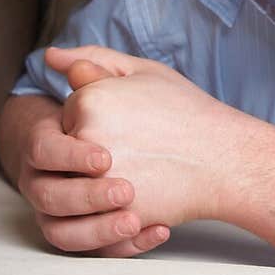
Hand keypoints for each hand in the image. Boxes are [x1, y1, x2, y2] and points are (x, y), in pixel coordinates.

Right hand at [15, 73, 170, 255]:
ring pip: (65, 234)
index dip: (71, 155)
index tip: (106, 157)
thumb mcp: (119, 84)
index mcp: (47, 142)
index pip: (43, 151)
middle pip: (50, 197)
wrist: (152, 144)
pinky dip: (126, 247)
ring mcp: (66, 212)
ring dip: (100, 230)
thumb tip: (56, 55)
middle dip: (87, 197)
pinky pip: (98, 252)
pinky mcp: (90, 235)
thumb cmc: (127, 109)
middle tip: (126, 191)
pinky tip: (159, 230)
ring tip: (138, 218)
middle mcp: (46, 181)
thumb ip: (94, 67)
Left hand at [46, 45, 241, 232]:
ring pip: (73, 188)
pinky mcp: (111, 213)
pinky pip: (91, 217)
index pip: (68, 115)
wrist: (224, 160)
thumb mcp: (144, 72)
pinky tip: (141, 194)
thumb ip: (94, 59)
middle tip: (135, 148)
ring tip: (137, 173)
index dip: (100, 121)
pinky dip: (109, 211)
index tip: (129, 123)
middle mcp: (86, 138)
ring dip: (97, 184)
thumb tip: (50, 57)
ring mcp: (96, 180)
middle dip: (94, 154)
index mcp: (89, 100)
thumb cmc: (188, 112)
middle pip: (66, 152)